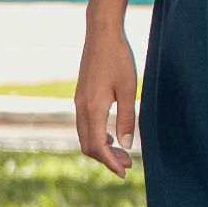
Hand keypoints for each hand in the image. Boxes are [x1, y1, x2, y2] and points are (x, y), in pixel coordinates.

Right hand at [75, 27, 137, 177]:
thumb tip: (127, 145)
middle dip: (106, 158)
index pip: (97, 146)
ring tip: (122, 154)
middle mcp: (81, 108)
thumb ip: (126, 117)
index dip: (109, 162)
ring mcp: (79, 102)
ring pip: (85, 136)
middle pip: (88, 145)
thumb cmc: (119, 59)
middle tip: (127, 166)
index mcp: (92, 109)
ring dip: (102, 148)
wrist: (102, 34)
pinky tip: (113, 136)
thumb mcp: (129, 89)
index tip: (124, 172)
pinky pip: (86, 125)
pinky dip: (98, 136)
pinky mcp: (81, 96)